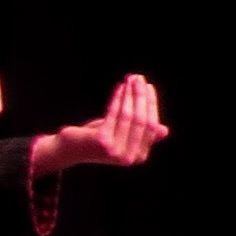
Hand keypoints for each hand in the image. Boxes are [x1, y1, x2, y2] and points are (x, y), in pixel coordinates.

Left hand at [36, 73, 167, 170]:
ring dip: (129, 94)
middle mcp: (130, 157)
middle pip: (142, 120)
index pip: (152, 126)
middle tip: (139, 78)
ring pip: (128, 116)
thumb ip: (141, 134)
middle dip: (141, 96)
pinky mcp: (102, 142)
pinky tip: (119, 87)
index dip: (151, 105)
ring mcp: (116, 151)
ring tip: (129, 79)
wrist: (70, 149)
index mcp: (139, 156)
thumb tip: (165, 130)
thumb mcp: (123, 137)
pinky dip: (118, 99)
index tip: (148, 87)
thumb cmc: (98, 139)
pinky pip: (113, 115)